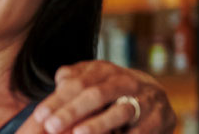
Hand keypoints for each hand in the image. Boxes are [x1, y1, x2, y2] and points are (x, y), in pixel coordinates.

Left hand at [18, 60, 175, 133]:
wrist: (153, 97)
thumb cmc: (109, 91)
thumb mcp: (92, 80)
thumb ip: (74, 78)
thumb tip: (60, 78)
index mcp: (105, 70)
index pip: (77, 83)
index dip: (57, 100)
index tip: (39, 116)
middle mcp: (126, 81)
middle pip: (96, 94)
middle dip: (72, 111)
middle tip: (51, 126)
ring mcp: (145, 98)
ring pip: (120, 111)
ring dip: (99, 124)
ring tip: (78, 133)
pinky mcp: (159, 117)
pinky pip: (140, 130)